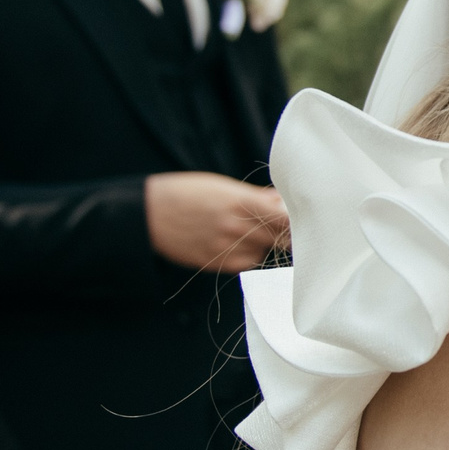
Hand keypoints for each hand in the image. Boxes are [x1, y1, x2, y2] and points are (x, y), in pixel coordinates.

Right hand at [146, 172, 289, 273]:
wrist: (149, 213)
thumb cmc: (185, 193)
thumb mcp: (221, 186)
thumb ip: (254, 196)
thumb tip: (279, 200)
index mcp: (240, 202)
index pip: (284, 218)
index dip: (295, 219)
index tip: (299, 217)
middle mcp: (235, 227)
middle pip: (277, 237)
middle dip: (282, 231)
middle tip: (282, 225)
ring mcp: (225, 247)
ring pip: (263, 251)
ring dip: (264, 242)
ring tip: (252, 230)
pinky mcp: (215, 263)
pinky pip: (245, 263)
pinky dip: (249, 255)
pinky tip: (240, 243)